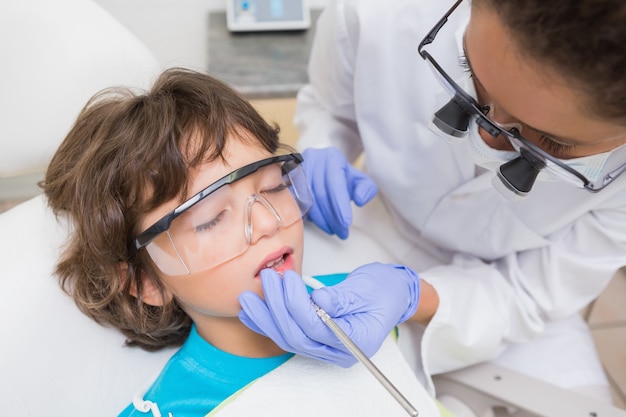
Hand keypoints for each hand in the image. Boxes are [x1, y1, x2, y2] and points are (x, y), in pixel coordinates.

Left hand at [238, 263, 419, 366]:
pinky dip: (267, 322)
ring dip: (265, 317)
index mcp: (357, 341)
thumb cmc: (384, 290)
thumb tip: (319, 300)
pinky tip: (251, 311)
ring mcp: (325, 347)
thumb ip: (342, 298)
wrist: (392, 294)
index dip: (297, 305)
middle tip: (266, 281)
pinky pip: (288, 334)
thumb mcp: (368, 289)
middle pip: (297, 337)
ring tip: (248, 297)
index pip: (317, 329)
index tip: (287, 280)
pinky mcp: (315, 337)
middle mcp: (338, 351)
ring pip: (288, 339)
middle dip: (276, 309)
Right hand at [301, 147, 376, 238]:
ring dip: (320, 220)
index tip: (346, 222)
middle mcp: (312, 159)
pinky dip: (308, 216)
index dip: (340, 204)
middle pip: (320, 194)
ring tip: (333, 230)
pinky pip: (295, 202)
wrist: (322, 170)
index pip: (335, 183)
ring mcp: (297, 169)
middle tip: (342, 232)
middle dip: (332, 217)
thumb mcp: (359, 180)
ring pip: (307, 200)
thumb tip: (360, 200)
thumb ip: (367, 189)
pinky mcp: (286, 181)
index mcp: (332, 157)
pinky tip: (318, 223)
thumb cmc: (341, 177)